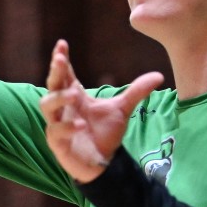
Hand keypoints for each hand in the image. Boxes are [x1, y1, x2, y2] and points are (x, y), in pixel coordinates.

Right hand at [39, 39, 162, 182]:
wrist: (104, 163)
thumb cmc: (106, 133)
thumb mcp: (122, 109)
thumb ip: (137, 91)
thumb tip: (159, 75)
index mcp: (75, 95)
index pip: (65, 74)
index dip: (61, 60)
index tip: (62, 43)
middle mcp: (63, 107)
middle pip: (52, 85)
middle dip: (55, 72)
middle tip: (61, 60)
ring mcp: (57, 124)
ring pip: (47, 106)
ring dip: (59, 98)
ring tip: (74, 95)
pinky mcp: (57, 143)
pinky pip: (55, 132)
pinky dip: (66, 127)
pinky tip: (79, 125)